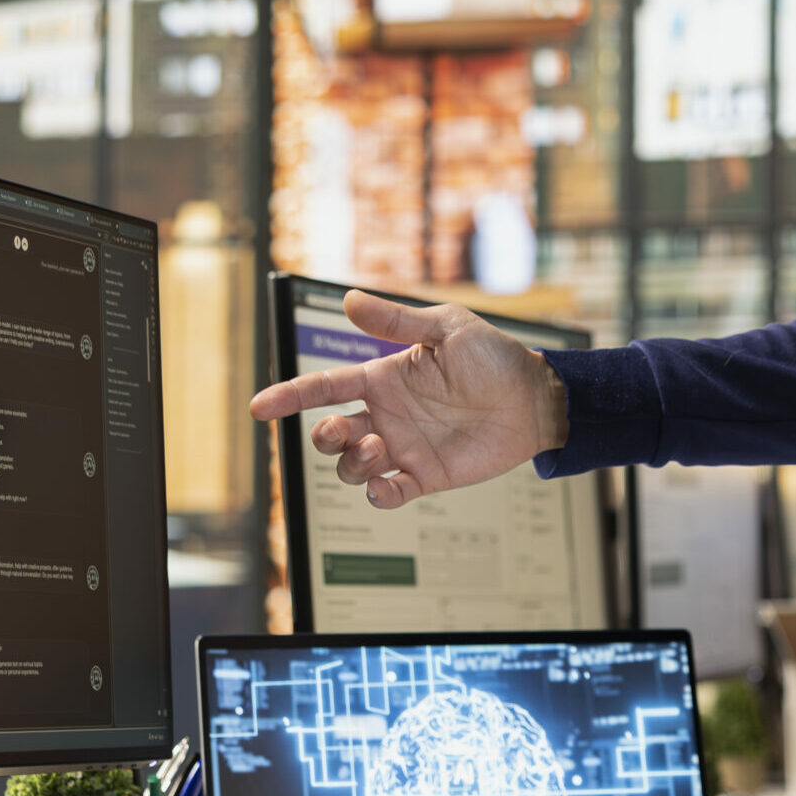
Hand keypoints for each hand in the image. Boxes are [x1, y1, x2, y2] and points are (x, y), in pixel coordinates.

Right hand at [246, 290, 568, 508]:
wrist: (535, 398)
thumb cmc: (494, 357)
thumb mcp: (446, 329)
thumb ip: (397, 320)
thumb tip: (350, 299)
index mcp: (383, 378)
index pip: (325, 387)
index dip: (290, 396)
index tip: (260, 407)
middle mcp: (386, 415)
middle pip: (330, 434)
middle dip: (322, 436)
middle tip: (341, 430)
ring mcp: (404, 447)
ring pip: (352, 467)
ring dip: (351, 464)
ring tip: (377, 450)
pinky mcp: (426, 476)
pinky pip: (389, 495)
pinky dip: (378, 496)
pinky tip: (385, 486)